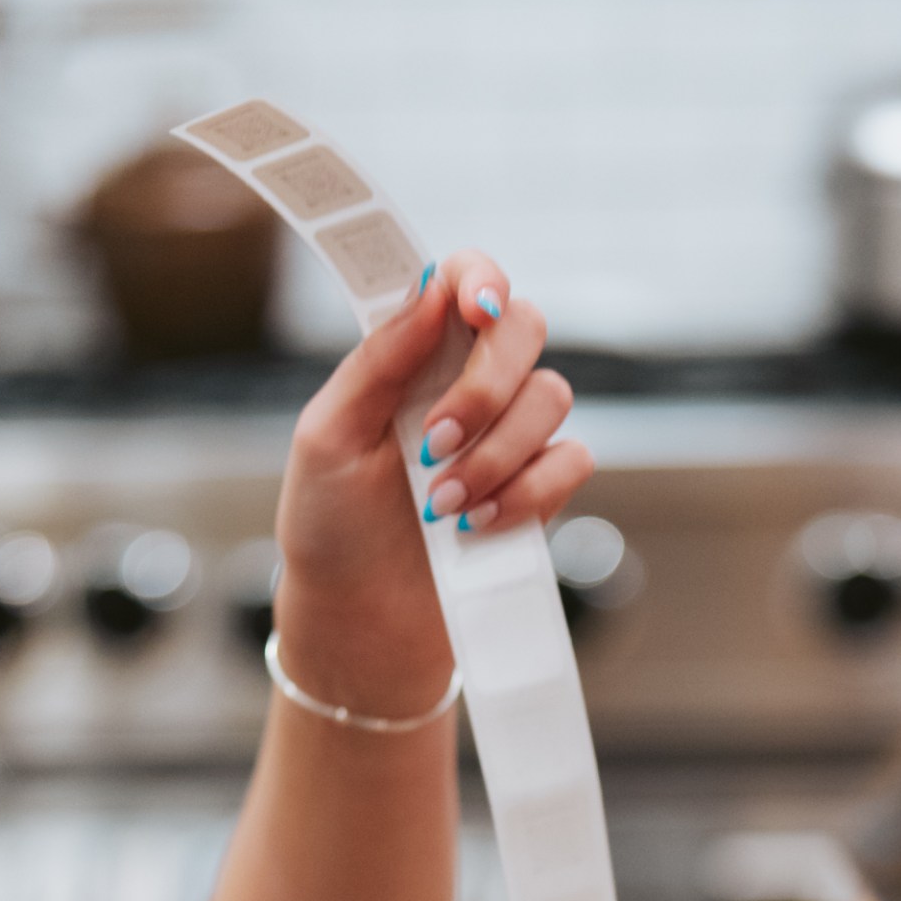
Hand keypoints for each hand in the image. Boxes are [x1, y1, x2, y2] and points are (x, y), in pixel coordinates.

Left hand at [270, 252, 586, 711]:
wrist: (361, 622)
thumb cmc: (331, 526)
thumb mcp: (328, 434)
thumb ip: (380, 358)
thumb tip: (430, 287)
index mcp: (413, 353)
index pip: (465, 281)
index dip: (480, 278)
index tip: (472, 308)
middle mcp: (469, 383)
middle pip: (523, 326)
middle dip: (486, 383)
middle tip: (434, 441)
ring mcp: (510, 435)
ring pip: (551, 396)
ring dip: (496, 452)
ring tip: (441, 504)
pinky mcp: (540, 489)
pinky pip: (571, 460)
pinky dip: (527, 491)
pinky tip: (478, 524)